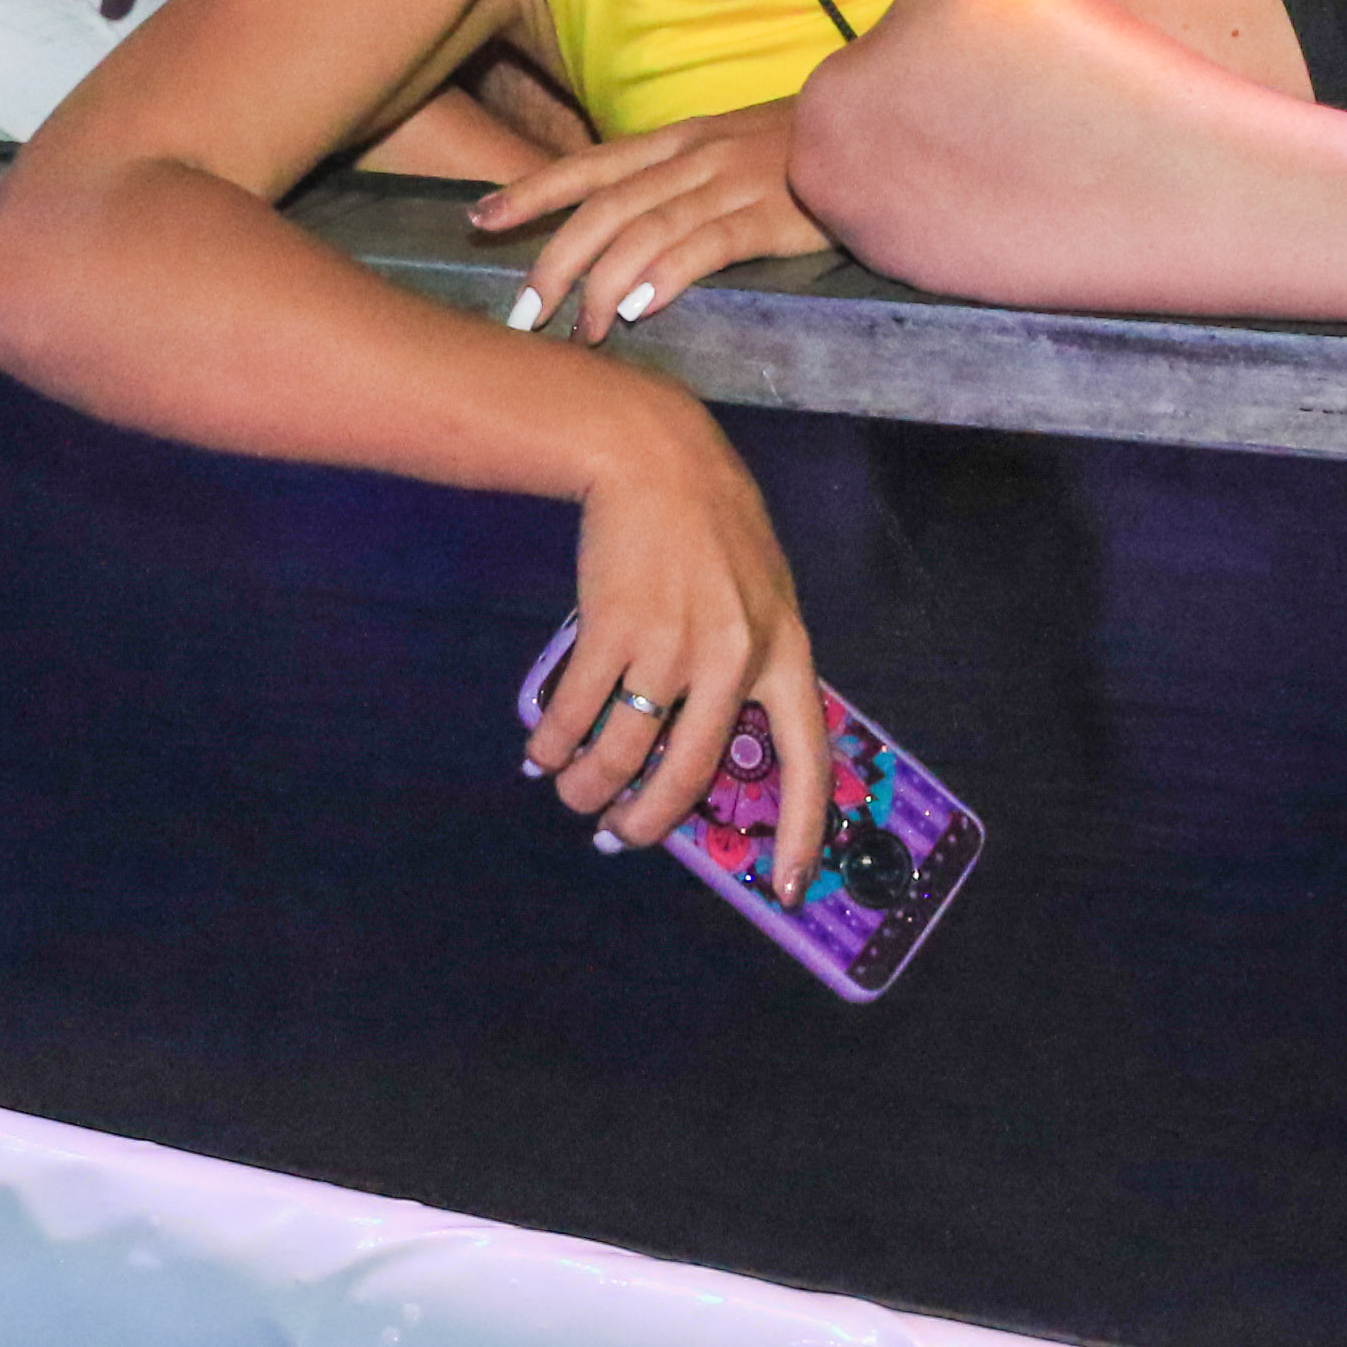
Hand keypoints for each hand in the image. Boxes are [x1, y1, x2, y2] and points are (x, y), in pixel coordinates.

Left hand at [467, 97, 827, 342]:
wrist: (880, 128)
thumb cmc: (802, 151)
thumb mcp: (729, 150)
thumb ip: (677, 181)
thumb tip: (621, 228)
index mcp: (677, 140)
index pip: (588, 165)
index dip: (530, 190)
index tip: (478, 219)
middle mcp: (693, 156)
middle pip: (603, 207)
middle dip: (553, 262)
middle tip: (522, 315)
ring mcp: (731, 183)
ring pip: (643, 230)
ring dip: (601, 286)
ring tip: (578, 333)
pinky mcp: (771, 214)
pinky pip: (705, 245)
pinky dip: (665, 276)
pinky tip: (638, 310)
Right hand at [529, 394, 830, 891]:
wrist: (657, 457)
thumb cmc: (715, 528)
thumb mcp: (762, 595)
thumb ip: (752, 665)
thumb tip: (714, 748)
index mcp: (784, 652)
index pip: (806, 758)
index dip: (799, 830)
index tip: (787, 889)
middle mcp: (734, 658)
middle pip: (689, 775)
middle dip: (647, 821)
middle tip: (618, 835)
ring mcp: (673, 644)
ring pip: (623, 752)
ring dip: (587, 787)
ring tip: (569, 792)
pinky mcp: (614, 627)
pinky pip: (578, 711)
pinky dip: (551, 741)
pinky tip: (539, 749)